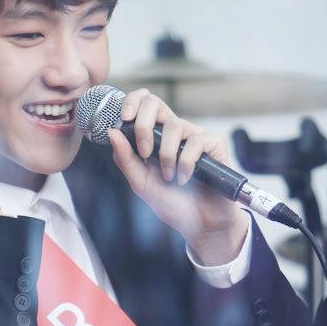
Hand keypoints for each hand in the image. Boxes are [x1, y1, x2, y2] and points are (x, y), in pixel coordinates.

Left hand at [109, 90, 247, 264]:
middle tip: (144, 153)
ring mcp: (193, 135)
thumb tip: (112, 132)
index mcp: (154, 137)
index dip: (131, 102)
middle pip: (155, 103)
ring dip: (166, 156)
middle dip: (144, 126)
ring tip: (169, 177)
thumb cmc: (172, 202)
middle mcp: (173, 132)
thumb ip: (125, 159)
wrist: (199, 224)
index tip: (123, 119)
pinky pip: (195, 141)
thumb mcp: (141, 183)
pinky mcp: (214, 144)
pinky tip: (184, 178)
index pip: (142, 104)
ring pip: (174, 126)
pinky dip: (186, 163)